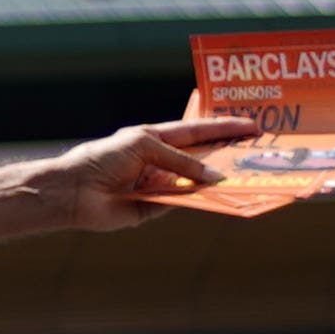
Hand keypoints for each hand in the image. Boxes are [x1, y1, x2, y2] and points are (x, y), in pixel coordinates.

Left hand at [35, 117, 256, 230]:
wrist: (74, 191)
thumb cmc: (103, 158)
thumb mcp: (145, 148)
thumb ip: (181, 161)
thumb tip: (215, 178)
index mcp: (156, 139)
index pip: (197, 131)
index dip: (223, 128)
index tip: (252, 125)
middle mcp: (161, 161)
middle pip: (202, 158)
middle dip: (228, 155)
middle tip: (259, 153)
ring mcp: (161, 184)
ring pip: (197, 183)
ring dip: (220, 181)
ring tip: (251, 176)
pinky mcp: (156, 208)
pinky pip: (185, 203)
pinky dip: (202, 201)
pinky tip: (224, 197)